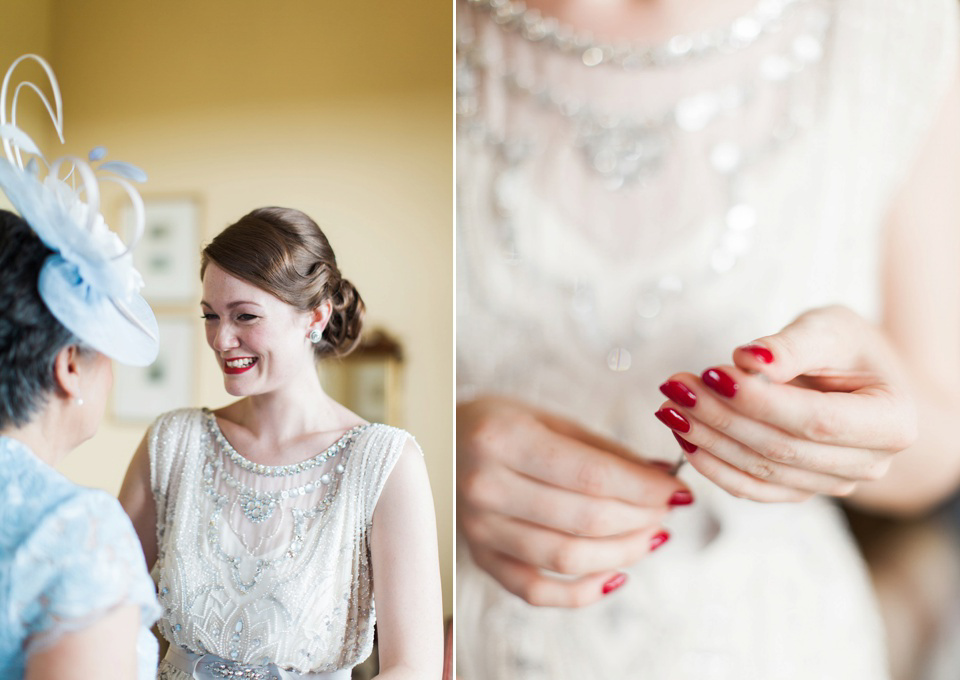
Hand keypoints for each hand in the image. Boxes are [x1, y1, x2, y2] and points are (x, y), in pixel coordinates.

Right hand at [457, 396, 691, 606]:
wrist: (441, 441)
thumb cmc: (501, 423)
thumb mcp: (548, 419)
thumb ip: (604, 451)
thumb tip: (662, 476)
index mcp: (503, 439)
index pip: (591, 476)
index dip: (645, 488)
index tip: (679, 490)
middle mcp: (486, 486)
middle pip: (584, 520)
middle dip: (641, 519)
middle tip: (668, 511)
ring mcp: (480, 528)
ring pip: (566, 559)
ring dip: (623, 553)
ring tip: (651, 536)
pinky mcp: (480, 557)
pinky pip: (536, 591)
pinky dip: (583, 593)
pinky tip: (616, 574)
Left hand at [655, 306, 917, 501]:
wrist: (855, 377)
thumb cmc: (846, 348)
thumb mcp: (829, 328)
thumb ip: (792, 345)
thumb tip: (748, 360)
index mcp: (892, 423)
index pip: (815, 421)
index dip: (759, 401)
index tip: (711, 373)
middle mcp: (868, 464)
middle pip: (782, 450)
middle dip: (722, 417)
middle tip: (676, 386)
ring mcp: (833, 484)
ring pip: (761, 472)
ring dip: (708, 440)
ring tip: (669, 406)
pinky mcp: (799, 490)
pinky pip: (752, 488)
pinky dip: (712, 465)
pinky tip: (681, 436)